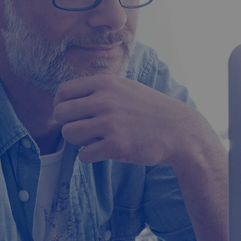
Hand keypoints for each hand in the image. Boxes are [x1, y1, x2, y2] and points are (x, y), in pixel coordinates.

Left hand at [51, 75, 219, 167]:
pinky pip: (84, 155)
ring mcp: (110, 123)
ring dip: (79, 141)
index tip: (72, 115)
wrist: (180, 131)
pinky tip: (104, 151)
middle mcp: (104, 100)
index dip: (62, 105)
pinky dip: (90, 156)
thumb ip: (98, 89)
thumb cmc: (150, 110)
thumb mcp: (125, 87)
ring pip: (69, 134)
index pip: (63, 92)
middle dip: (68, 124)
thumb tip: (66, 97)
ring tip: (95, 140)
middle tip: (84, 130)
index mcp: (104, 83)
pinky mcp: (116, 145)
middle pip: (60, 114)